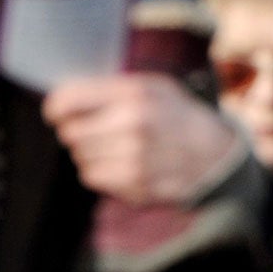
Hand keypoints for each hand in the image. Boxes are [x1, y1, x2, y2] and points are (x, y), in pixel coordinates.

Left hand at [43, 74, 244, 206]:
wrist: (216, 153)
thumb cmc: (179, 115)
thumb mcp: (154, 86)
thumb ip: (112, 88)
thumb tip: (63, 97)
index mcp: (135, 94)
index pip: (67, 101)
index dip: (56, 107)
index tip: (58, 111)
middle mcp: (132, 125)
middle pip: (70, 133)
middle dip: (78, 130)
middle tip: (97, 128)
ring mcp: (134, 158)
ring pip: (80, 157)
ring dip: (90, 152)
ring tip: (116, 145)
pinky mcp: (135, 184)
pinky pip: (93, 177)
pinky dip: (101, 171)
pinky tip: (123, 162)